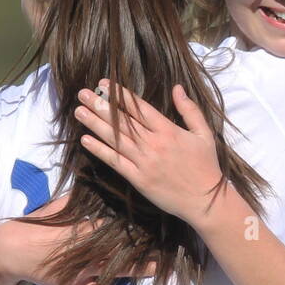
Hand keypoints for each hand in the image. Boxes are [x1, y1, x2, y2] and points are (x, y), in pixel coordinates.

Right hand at [0, 194, 146, 284]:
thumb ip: (75, 200)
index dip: (133, 225)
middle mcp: (87, 251)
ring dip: (137, 271)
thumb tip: (90, 183)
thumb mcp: (55, 208)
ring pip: (115, 270)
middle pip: (120, 249)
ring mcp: (83, 270)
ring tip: (157, 268)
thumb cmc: (34, 226)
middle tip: (165, 245)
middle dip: (142, 247)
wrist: (12, 251)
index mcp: (82, 229)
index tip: (152, 221)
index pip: (113, 226)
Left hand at [73, 81, 225, 229]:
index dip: (120, 95)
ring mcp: (144, 162)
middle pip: (122, 121)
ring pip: (115, 139)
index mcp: (168, 130)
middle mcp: (153, 144)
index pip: (139, 108)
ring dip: (95, 124)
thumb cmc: (206, 166)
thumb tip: (176, 88)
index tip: (104, 83)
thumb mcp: (204, 133)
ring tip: (79, 112)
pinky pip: (116, 162)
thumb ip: (189, 110)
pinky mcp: (139, 179)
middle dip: (100, 105)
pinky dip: (100, 151)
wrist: (205, 200)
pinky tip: (86, 140)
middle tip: (83, 94)